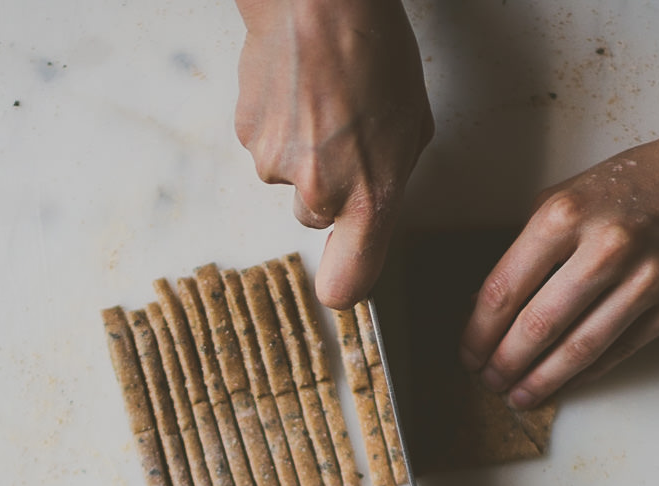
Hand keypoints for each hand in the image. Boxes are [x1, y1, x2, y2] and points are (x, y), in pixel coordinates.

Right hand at [235, 0, 432, 307]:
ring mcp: (276, 166)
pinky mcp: (247, 137)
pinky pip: (267, 147)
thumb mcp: (410, 127)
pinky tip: (298, 90)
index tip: (346, 277)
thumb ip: (390, 182)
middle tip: (346, 137)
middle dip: (329, 189)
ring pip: (290, 180)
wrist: (316, 2)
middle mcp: (318, 193)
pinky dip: (280, 126)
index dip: (345, 285)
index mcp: (368, 198)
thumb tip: (375, 205)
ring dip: (305, 152)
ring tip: (323, 101)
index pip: (346, 285)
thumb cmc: (373, 52)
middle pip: (316, 220)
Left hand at [458, 119, 658, 409]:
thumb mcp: (570, 193)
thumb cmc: (638, 181)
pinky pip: (620, 349)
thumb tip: (484, 303)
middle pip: (538, 326)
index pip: (504, 289)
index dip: (479, 331)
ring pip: (580, 348)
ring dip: (541, 380)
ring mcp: (647, 279)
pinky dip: (587, 372)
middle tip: (488, 381)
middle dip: (504, 363)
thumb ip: (528, 245)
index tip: (468, 352)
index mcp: (566, 213)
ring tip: (519, 395)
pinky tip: (565, 381)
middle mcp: (606, 247)